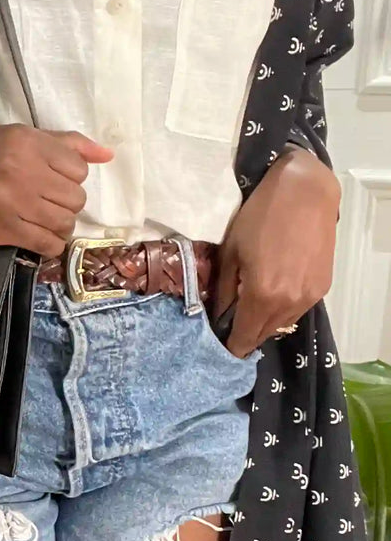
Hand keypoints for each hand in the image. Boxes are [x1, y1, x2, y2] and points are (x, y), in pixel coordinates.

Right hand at [0, 125, 113, 256]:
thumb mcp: (16, 137)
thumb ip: (63, 143)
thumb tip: (108, 155)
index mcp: (28, 142)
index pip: (79, 168)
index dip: (71, 179)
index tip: (52, 182)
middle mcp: (22, 169)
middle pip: (75, 197)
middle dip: (66, 203)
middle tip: (46, 203)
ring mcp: (12, 201)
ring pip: (64, 222)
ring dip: (60, 226)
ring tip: (43, 221)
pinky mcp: (3, 228)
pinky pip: (46, 242)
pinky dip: (50, 245)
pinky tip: (40, 238)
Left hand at [214, 146, 339, 357]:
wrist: (304, 193)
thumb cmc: (260, 218)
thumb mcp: (231, 253)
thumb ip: (224, 291)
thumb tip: (216, 316)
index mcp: (263, 295)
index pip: (244, 337)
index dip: (230, 346)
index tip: (217, 348)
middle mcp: (290, 302)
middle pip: (263, 335)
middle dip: (245, 336)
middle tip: (228, 329)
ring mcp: (310, 296)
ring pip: (281, 324)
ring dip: (263, 324)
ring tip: (246, 313)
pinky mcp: (323, 287)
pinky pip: (296, 310)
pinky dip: (281, 311)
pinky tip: (269, 297)